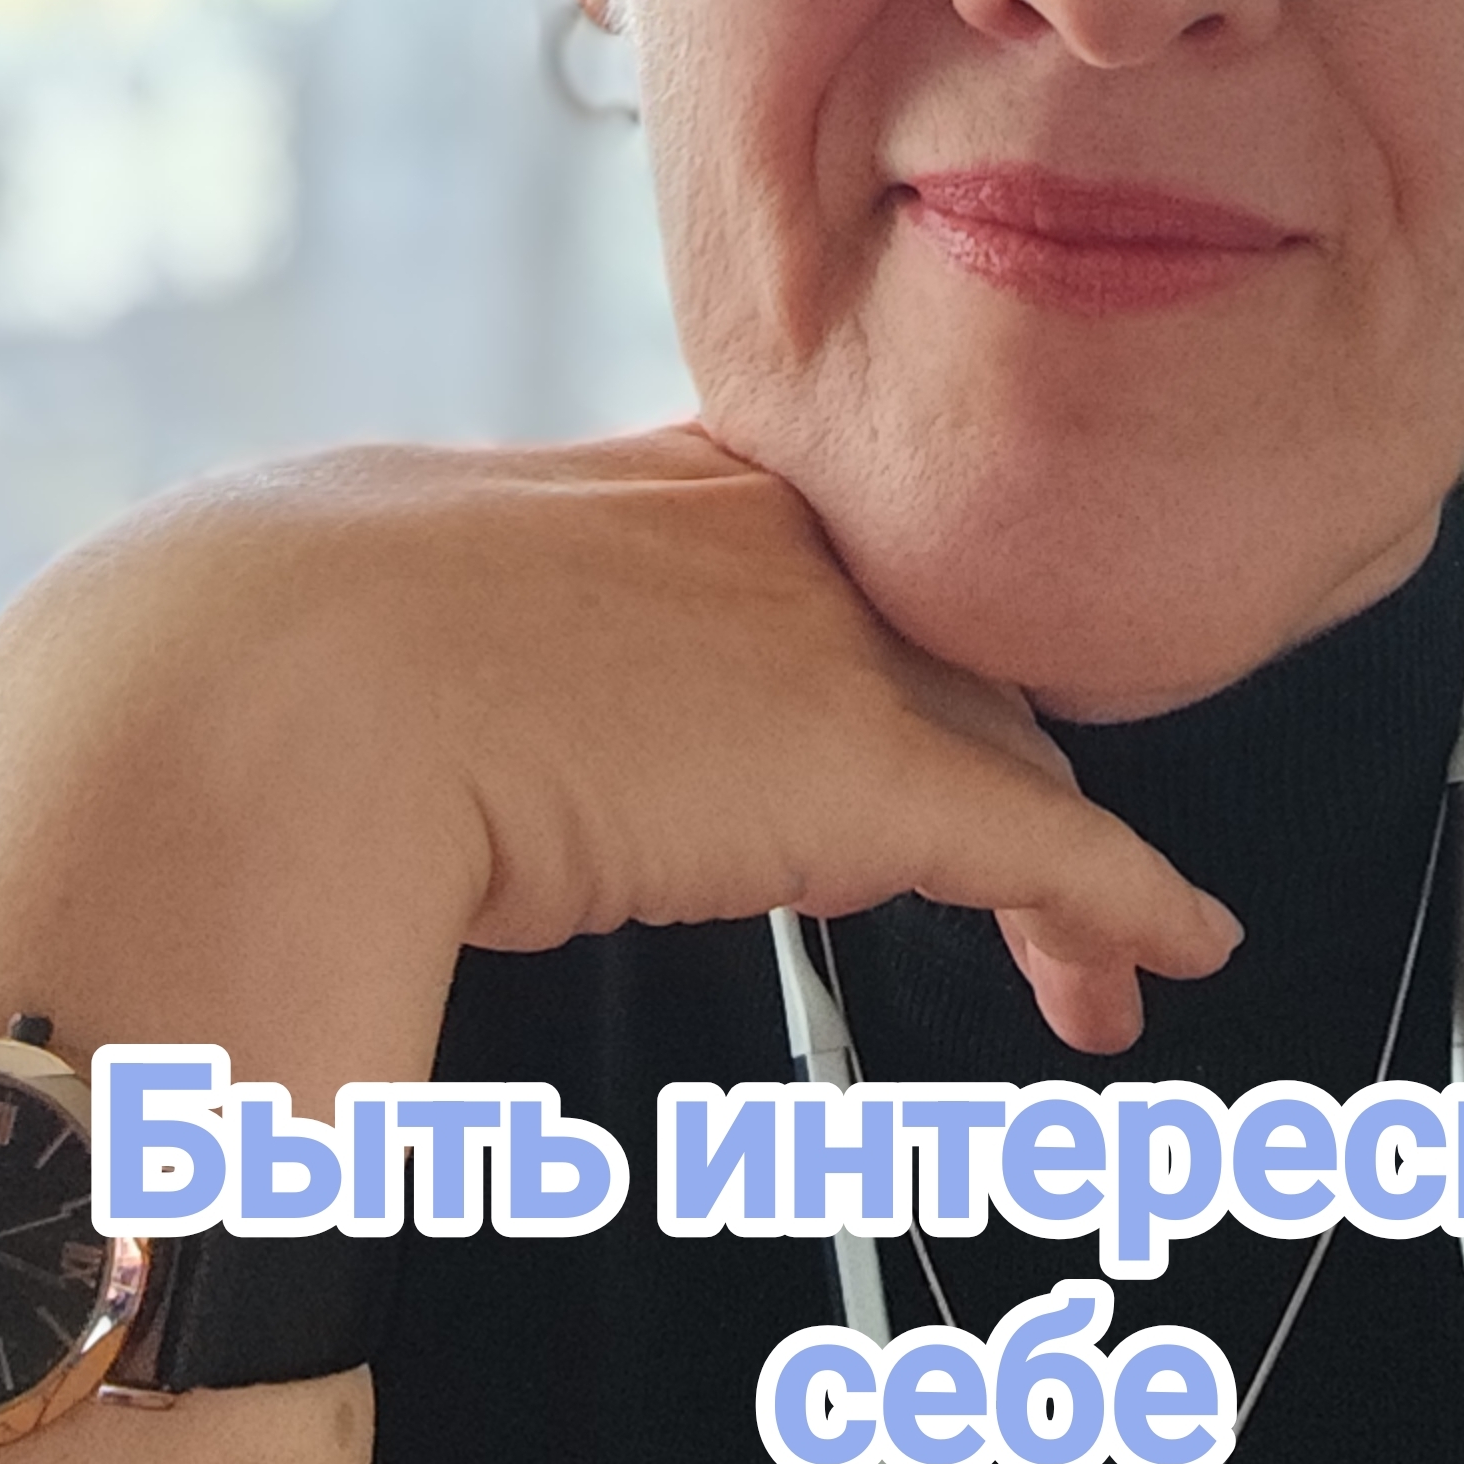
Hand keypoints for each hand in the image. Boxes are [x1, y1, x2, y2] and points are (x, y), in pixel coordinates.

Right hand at [0, 429, 1237, 1087]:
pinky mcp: (872, 772)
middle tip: (1034, 873)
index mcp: (670, 487)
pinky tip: (1173, 950)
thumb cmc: (291, 663)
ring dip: (1070, 874)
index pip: (844, 570)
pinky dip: (1130, 904)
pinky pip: (1052, 846)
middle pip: (954, 662)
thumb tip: (455, 741)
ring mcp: (836, 648)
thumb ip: (490, 652)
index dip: (900, 657)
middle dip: (1003, 769)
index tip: (914, 713)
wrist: (292, 691)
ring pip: (1013, 756)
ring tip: (1098, 976)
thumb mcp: (402, 610)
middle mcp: (783, 542)